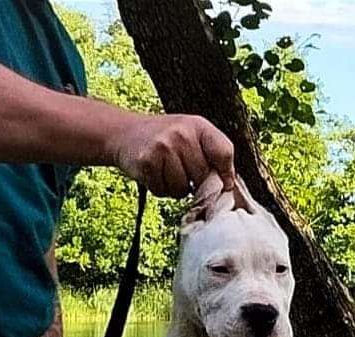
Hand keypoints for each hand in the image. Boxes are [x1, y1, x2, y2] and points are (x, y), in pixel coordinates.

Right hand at [113, 113, 234, 197]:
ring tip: (167, 172)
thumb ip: (212, 155)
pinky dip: (161, 189)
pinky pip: (164, 192)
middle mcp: (181, 133)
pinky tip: (155, 174)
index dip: (225, 174)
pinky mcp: (147, 163)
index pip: (224, 153)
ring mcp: (163, 148)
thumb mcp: (191, 135)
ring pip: (183, 189)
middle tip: (184, 173)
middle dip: (196, 183)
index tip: (221, 183)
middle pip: (204, 177)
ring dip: (176, 188)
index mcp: (198, 125)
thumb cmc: (164, 138)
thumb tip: (229, 186)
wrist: (125, 133)